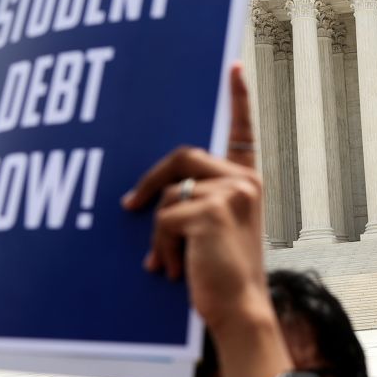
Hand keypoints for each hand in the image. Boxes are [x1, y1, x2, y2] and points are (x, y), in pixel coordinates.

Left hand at [121, 63, 271, 336]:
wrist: (238, 309)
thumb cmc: (220, 274)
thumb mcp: (212, 230)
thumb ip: (196, 201)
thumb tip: (146, 195)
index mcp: (247, 181)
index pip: (242, 131)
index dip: (238, 98)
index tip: (233, 67)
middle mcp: (244, 180)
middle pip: (182, 157)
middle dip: (149, 183)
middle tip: (129, 207)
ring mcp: (231, 192)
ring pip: (168, 192)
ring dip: (158, 232)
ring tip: (166, 262)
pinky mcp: (213, 211)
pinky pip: (164, 218)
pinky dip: (160, 247)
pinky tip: (172, 270)